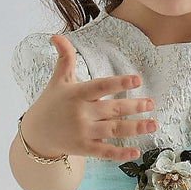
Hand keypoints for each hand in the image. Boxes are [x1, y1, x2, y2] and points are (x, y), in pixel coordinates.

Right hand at [23, 34, 158, 160]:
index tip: (137, 79)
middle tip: (151, 103)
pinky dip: (120, 153)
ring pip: (114, 130)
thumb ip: (64, 58)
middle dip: (134, 106)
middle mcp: (81, 113)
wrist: (37, 133)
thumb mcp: (58, 79)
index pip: (100, 86)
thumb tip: (56, 36)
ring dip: (135, 128)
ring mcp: (83, 132)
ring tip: (153, 124)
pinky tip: (136, 152)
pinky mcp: (84, 148)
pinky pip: (105, 152)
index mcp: (77, 94)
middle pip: (112, 109)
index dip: (119, 83)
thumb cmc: (51, 103)